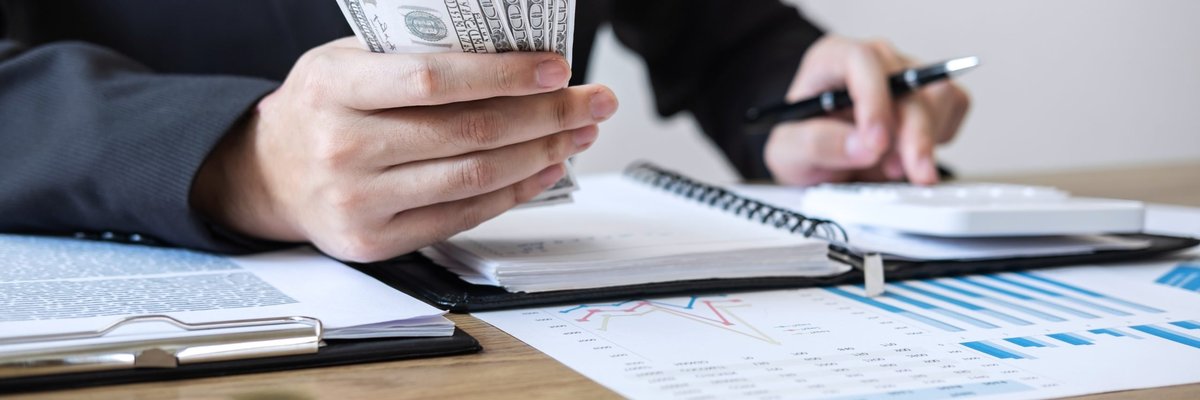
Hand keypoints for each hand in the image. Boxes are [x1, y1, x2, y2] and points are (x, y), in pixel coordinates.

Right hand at [191, 38, 618, 261]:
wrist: (268, 175)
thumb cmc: (321, 108)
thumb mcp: (345, 61)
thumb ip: (411, 55)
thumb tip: (508, 50)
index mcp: (334, 89)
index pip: (432, 80)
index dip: (503, 74)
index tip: (556, 69)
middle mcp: (345, 148)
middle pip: (468, 132)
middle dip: (545, 114)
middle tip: (592, 101)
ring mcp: (361, 201)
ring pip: (474, 176)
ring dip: (541, 153)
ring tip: (578, 132)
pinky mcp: (377, 241)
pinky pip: (463, 215)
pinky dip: (514, 191)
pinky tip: (545, 168)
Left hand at [764, 36, 969, 185]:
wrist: (820, 155)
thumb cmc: (803, 141)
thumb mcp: (788, 151)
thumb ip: (816, 145)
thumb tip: (862, 146)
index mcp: (832, 60)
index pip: (861, 61)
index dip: (873, 100)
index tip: (876, 142)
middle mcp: (874, 62)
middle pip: (909, 81)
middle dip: (914, 133)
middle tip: (909, 173)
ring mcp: (906, 75)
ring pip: (939, 95)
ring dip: (927, 140)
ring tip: (896, 169)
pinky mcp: (930, 95)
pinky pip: (954, 108)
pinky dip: (941, 138)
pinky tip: (911, 156)